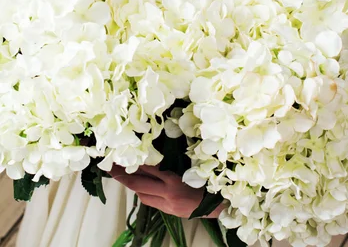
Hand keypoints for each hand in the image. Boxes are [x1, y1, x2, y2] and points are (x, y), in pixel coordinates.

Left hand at [109, 163, 225, 218]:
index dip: (136, 163)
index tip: (125, 155)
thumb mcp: (189, 170)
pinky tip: (139, 187)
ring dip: (131, 185)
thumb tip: (153, 159)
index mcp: (173, 180)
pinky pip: (150, 201)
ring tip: (121, 176)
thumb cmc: (205, 183)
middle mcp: (168, 193)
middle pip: (140, 185)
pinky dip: (143, 193)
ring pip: (143, 195)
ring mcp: (167, 204)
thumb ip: (170, 166)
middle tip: (112, 168)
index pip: (150, 170)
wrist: (217, 205)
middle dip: (124, 177)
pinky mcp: (169, 211)